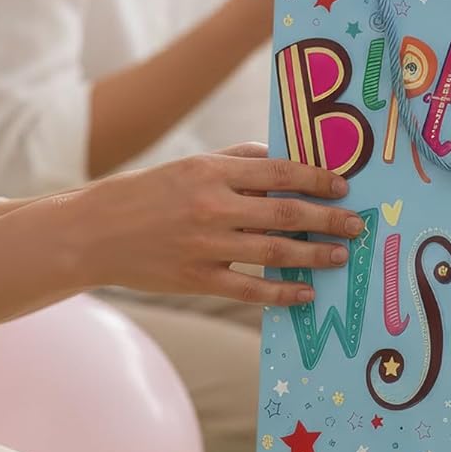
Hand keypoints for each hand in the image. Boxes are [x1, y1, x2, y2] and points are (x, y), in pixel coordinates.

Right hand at [76, 147, 362, 305]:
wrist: (93, 233)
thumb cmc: (147, 194)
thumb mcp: (190, 165)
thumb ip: (238, 160)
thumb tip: (283, 159)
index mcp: (212, 171)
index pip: (280, 171)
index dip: (318, 179)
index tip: (343, 186)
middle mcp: (212, 206)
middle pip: (287, 212)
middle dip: (329, 219)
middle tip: (357, 224)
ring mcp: (205, 246)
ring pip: (276, 251)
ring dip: (316, 255)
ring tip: (341, 256)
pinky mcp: (197, 279)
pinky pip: (251, 289)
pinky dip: (283, 292)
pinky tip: (307, 292)